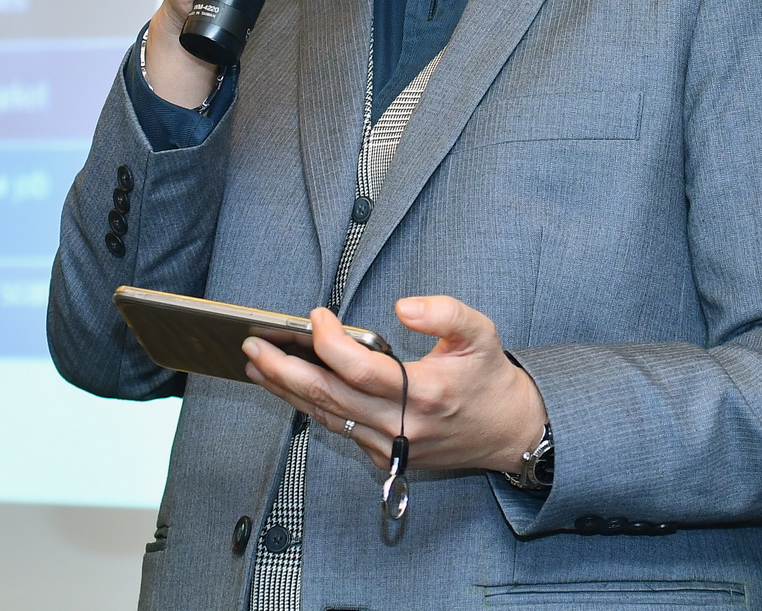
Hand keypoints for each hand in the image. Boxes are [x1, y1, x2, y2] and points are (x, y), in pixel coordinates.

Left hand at [243, 297, 548, 475]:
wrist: (507, 431)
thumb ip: (445, 312)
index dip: (329, 342)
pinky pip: (337, 428)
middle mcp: (401, 426)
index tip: (315, 315)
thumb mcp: (481, 332)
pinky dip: (310, 404)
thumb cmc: (489, 377)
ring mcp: (388, 446)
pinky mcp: (382, 456)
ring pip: (325, 417)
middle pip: (327, 398)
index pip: (359, 370)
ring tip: (256, 363)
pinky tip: (290, 385)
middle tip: (253, 344)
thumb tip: (402, 306)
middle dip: (283, 370)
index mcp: (425, 394)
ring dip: (286, 390)